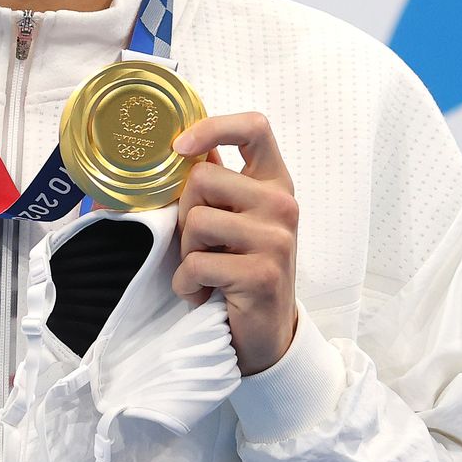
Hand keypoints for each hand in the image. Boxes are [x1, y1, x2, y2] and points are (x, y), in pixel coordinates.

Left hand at [170, 112, 299, 374]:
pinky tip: (203, 293)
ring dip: (187, 252)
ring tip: (205, 270)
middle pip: (203, 178)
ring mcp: (276, 239)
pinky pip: (197, 264)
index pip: (255, 128)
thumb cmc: (242, 268)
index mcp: (275, 181)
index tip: (181, 147)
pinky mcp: (262, 274)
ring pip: (196, 221)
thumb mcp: (236, 219)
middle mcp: (282, 203)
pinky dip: (187, 283)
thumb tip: (178, 148)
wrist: (267, 333)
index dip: (213, 127)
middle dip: (185, 213)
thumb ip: (217, 184)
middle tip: (200, 244)